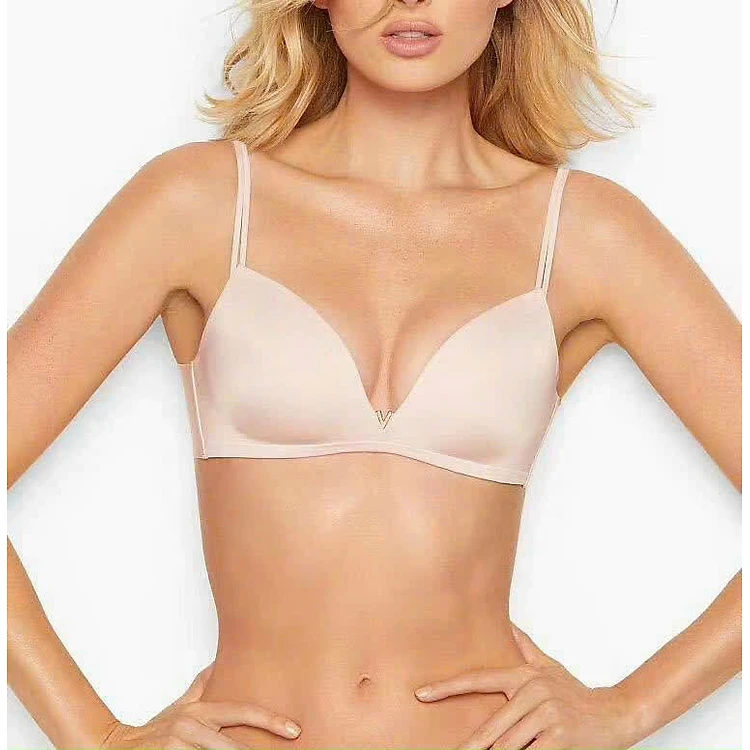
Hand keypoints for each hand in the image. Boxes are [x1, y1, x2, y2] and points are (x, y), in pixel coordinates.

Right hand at [98, 663, 301, 748]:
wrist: (115, 746)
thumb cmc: (155, 730)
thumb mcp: (182, 705)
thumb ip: (203, 685)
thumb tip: (221, 662)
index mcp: (200, 711)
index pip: (242, 712)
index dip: (270, 720)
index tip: (294, 729)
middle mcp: (191, 726)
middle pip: (231, 745)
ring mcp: (178, 744)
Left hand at [413, 624, 638, 748]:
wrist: (616, 714)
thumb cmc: (576, 694)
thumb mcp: (549, 667)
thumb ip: (525, 646)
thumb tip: (506, 622)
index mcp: (524, 676)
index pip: (479, 679)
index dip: (448, 687)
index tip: (422, 694)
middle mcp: (532, 691)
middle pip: (491, 725)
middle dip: (470, 744)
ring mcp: (546, 714)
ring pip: (508, 744)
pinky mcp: (558, 737)